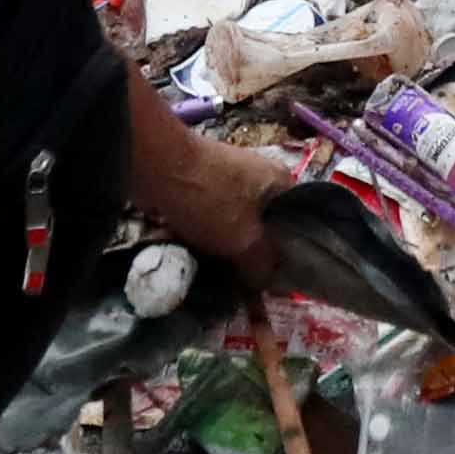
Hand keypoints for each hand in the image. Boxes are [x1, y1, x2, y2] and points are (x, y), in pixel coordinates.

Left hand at [135, 115, 287, 276]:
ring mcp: (228, 181)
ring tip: (222, 277)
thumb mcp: (246, 240)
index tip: (276, 282)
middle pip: (264, 228)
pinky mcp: (201, 188)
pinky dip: (206, 239)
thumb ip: (263, 266)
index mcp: (280, 182)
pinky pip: (211, 222)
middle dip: (252, 256)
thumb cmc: (210, 198)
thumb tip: (266, 286)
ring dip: (226, 251)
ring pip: (235, 227)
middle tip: (246, 284)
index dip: (289, 256)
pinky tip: (200, 258)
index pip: (298, 225)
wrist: (156, 166)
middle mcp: (259, 178)